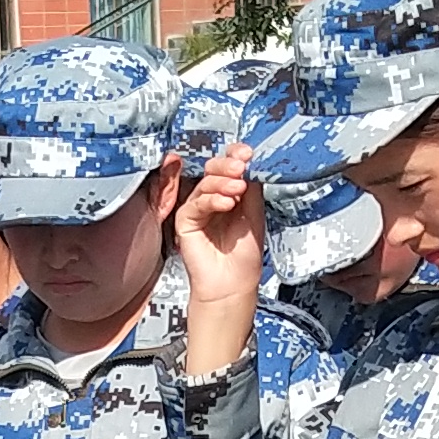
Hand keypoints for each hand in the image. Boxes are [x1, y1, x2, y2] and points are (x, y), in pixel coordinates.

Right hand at [172, 141, 263, 378]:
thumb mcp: (254, 215)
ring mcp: (196, 210)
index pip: (229, 168)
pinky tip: (227, 204)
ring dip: (222, 182)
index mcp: (229, 194)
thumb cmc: (243, 256)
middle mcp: (211, 199)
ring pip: (204, 184)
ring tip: (238, 188)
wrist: (233, 285)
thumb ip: (252, 189)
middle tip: (241, 166)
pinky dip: (212, 200)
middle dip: (227, 165)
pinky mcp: (184, 222)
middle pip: (214, 170)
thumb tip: (251, 163)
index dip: (235, 156)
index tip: (247, 152)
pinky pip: (195, 204)